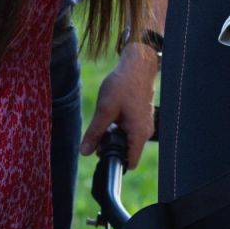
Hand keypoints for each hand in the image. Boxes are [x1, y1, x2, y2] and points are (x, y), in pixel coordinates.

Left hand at [80, 42, 158, 168]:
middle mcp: (145, 132)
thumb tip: (84, 152)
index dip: (115, 163)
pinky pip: (129, 130)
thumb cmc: (123, 85)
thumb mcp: (105, 109)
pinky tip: (112, 114)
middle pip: (126, 152)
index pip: (130, 163)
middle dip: (110, 147)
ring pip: (126, 140)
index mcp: (139, 133)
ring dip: (113, 135)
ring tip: (105, 120)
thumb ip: (95, 133)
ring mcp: (144, 124)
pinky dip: (118, 127)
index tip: (100, 155)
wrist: (137, 65)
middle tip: (97, 134)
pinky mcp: (141, 117)